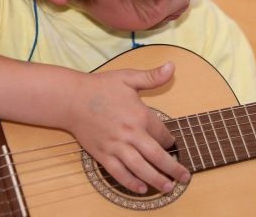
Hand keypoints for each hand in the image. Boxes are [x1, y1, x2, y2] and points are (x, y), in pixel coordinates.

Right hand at [67, 63, 190, 193]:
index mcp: (140, 116)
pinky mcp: (102, 155)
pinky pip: (119, 173)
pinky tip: (142, 189)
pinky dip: (131, 183)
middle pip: (157, 156)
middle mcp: (130, 134)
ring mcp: (116, 147)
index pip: (162, 134)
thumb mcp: (128, 78)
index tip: (172, 144)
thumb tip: (172, 66)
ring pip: (141, 168)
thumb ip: (152, 76)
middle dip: (173, 168)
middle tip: (184, 177)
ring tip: (168, 188)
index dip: (171, 141)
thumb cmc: (100, 87)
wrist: (71, 99)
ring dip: (157, 180)